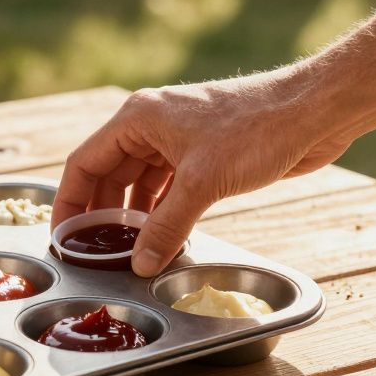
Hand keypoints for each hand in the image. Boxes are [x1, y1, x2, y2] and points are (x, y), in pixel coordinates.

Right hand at [52, 68, 352, 275]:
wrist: (312, 112)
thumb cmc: (255, 130)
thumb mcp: (201, 184)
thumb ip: (166, 227)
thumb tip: (141, 264)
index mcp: (137, 119)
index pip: (84, 163)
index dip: (69, 202)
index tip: (63, 237)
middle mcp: (151, 126)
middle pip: (109, 175)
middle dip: (101, 215)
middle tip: (93, 253)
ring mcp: (178, 140)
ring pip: (140, 184)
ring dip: (133, 218)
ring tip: (126, 253)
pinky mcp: (203, 155)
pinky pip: (168, 189)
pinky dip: (161, 213)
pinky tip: (161, 239)